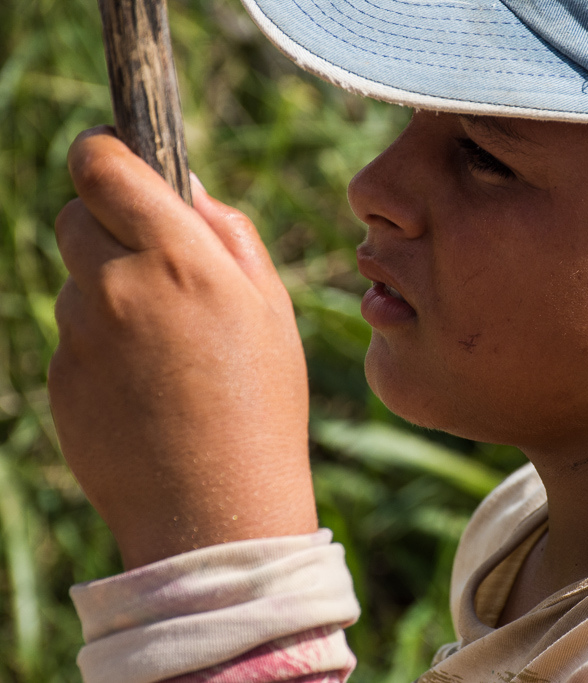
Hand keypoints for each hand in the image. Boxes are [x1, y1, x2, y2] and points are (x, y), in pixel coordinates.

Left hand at [49, 127, 316, 569]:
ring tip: (166, 351)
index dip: (103, 151)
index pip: (100, 163)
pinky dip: (102, 346)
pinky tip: (146, 388)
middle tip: (157, 267)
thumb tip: (187, 190)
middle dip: (108, 225)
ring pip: (76, 282)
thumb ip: (230, 235)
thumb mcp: (272, 312)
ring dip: (109, 293)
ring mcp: (80, 335)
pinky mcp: (59, 379)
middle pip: (75, 215)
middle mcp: (116, 286)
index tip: (117, 160)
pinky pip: (74, 337)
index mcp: (178, 258)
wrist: (215, 512)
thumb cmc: (262, 406)